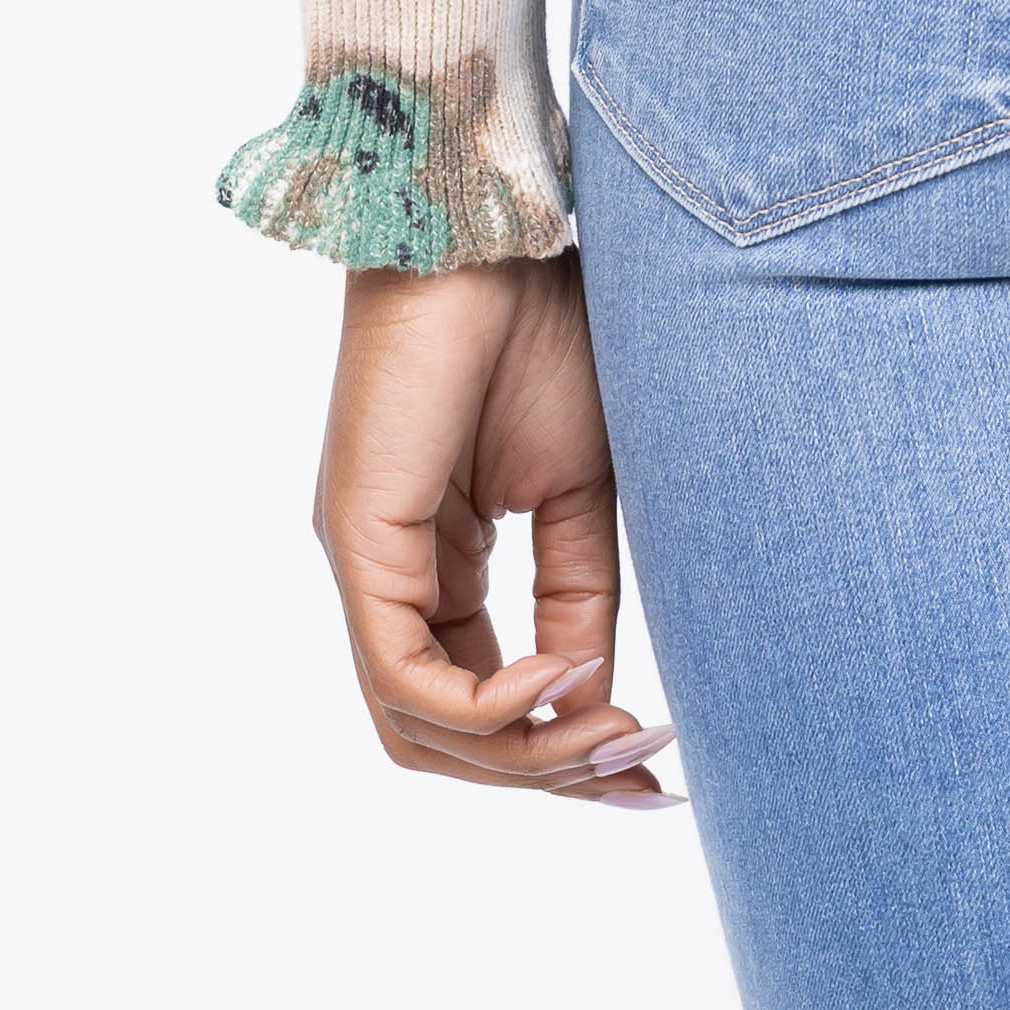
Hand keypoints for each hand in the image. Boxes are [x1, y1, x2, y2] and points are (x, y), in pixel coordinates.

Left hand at [313, 255, 681, 807]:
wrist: (499, 236)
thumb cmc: (542, 332)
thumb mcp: (582, 492)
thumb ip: (578, 595)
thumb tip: (595, 700)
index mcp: (438, 566)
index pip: (477, 702)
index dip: (557, 751)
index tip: (650, 766)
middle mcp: (390, 578)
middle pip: (442, 738)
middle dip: (544, 772)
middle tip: (639, 773)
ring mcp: (366, 564)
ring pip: (417, 727)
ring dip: (521, 754)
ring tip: (611, 733)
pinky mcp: (359, 543)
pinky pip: (403, 675)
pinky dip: (485, 706)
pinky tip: (560, 681)